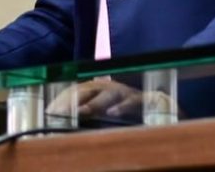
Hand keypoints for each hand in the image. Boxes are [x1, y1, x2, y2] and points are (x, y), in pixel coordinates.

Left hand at [47, 79, 172, 122]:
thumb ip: (89, 115)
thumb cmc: (130, 113)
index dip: (63, 99)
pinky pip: (135, 100)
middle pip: (89, 89)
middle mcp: (113, 87)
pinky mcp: (147, 99)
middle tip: (58, 112)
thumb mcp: (106, 114)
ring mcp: (129, 92)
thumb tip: (63, 126)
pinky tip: (113, 113)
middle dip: (72, 100)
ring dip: (94, 103)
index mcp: (101, 89)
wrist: (165, 107)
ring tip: (81, 112)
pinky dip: (124, 106)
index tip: (49, 111)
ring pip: (109, 93)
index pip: (77, 91)